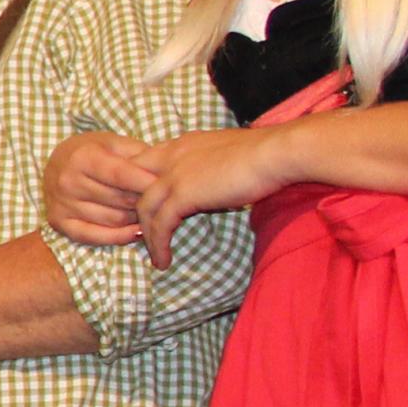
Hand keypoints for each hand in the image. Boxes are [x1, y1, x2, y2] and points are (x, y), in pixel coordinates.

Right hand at [43, 130, 159, 249]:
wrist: (55, 161)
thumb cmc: (91, 150)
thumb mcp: (114, 142)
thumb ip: (139, 155)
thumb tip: (165, 175)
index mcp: (82, 157)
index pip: (121, 175)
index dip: (147, 182)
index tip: (170, 187)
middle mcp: (68, 181)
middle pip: (119, 199)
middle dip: (145, 201)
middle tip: (161, 200)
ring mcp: (61, 204)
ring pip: (112, 219)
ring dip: (136, 218)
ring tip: (149, 212)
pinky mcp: (58, 222)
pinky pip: (94, 236)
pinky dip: (119, 237)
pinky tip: (137, 232)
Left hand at [130, 125, 293, 264]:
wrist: (277, 153)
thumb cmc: (263, 153)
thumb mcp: (223, 154)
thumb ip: (206, 165)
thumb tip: (209, 183)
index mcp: (179, 145)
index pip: (141, 166)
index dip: (137, 191)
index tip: (142, 213)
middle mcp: (169, 157)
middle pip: (131, 187)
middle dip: (130, 214)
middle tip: (139, 237)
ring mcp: (173, 175)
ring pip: (144, 210)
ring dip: (146, 237)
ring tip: (153, 257)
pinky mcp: (183, 194)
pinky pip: (160, 225)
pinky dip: (158, 245)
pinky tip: (163, 261)